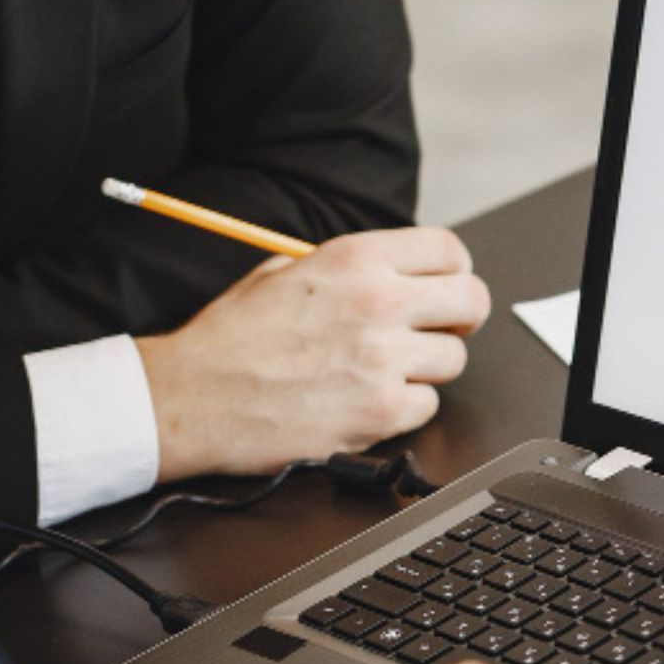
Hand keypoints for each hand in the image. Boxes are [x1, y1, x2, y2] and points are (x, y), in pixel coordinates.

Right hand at [135, 226, 490, 481]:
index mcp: (355, 259)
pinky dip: (403, 409)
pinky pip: (427, 407)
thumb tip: (394, 273)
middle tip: (440, 330)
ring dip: (426, 367)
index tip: (447, 286)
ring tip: (381, 370)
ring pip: (454, 360)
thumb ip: (347, 269)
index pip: (449, 250)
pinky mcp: (382, 413)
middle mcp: (377, 302)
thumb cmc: (230, 339)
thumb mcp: (283, 272)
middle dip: (460, 317)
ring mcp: (383, 360)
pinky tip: (365, 401)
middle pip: (472, 301)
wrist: (191, 399)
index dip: (454, 270)